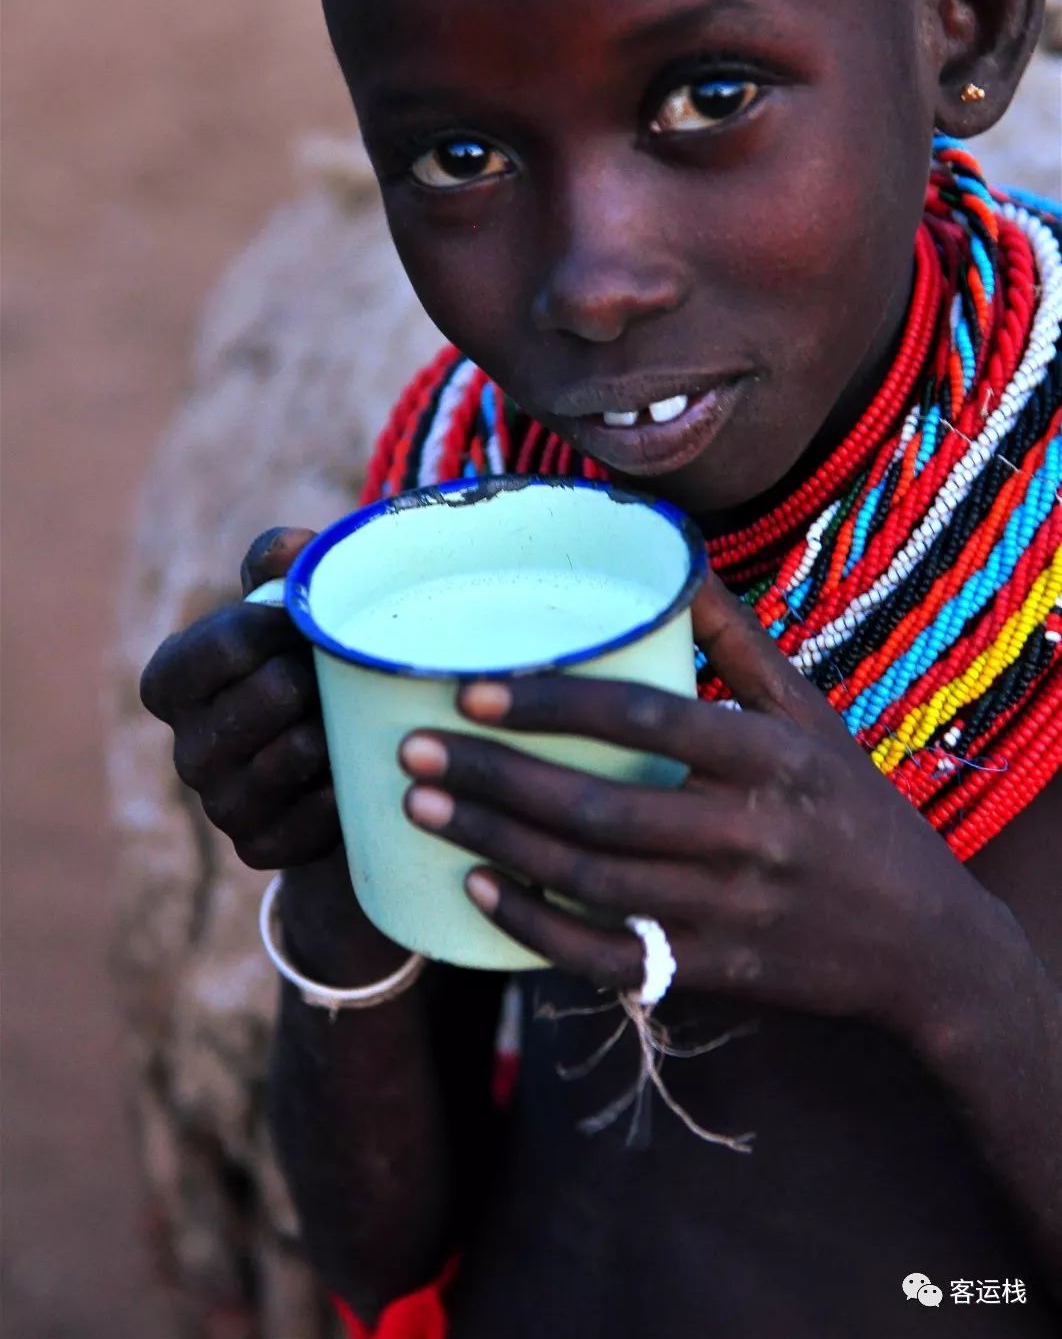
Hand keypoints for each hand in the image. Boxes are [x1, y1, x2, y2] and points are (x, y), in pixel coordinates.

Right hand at [140, 526, 339, 869]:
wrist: (334, 763)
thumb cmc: (303, 665)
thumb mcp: (287, 610)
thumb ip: (279, 567)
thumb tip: (296, 547)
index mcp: (173, 682)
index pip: (212, 649)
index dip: (270, 628)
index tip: (313, 619)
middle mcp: (185, 748)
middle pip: (262, 699)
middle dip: (313, 678)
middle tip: (346, 669)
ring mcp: (219, 804)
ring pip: (291, 754)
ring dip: (334, 729)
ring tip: (356, 712)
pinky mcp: (257, 847)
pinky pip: (311, 814)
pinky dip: (343, 789)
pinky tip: (358, 770)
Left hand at [398, 569, 996, 1036]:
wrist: (926, 948)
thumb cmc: (858, 812)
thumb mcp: (814, 719)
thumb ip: (740, 645)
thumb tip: (675, 563)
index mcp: (772, 758)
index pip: (645, 717)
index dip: (552, 702)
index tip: (470, 689)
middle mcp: (749, 835)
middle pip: (598, 806)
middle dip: (492, 779)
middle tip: (413, 751)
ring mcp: (726, 911)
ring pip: (588, 879)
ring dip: (494, 842)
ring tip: (420, 808)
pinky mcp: (710, 972)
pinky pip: (603, 956)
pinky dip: (535, 926)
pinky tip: (478, 888)